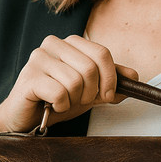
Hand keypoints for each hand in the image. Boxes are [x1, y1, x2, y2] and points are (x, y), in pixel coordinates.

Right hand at [0, 34, 137, 133]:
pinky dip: (61, 105)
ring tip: (63, 103)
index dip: (110, 78)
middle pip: (90, 67)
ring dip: (74, 100)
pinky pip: (59, 92)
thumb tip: (134, 77)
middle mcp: (52, 45)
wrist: (26, 118)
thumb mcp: (90, 90)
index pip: (102, 53)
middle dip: (91, 92)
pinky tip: (52, 106)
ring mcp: (38, 59)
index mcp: (69, 43)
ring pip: (75, 81)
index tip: (108, 95)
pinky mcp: (29, 77)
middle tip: (80, 101)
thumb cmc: (56, 100)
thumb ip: (111, 82)